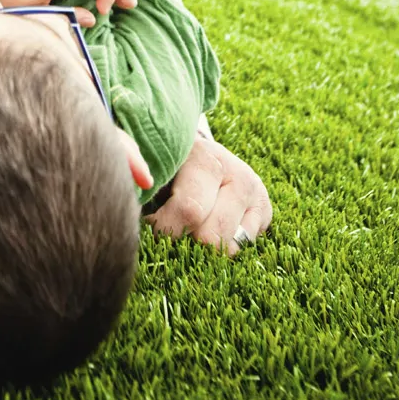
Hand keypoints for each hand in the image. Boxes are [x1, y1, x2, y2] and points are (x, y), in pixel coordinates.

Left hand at [146, 136, 271, 254]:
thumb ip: (136, 171)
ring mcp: (255, 193)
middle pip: (211, 237)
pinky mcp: (265, 211)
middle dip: (186, 242)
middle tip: (171, 231)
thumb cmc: (171, 164)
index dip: (165, 229)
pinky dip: (224, 246)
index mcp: (206, 159)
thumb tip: (133, 204)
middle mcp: (238, 174)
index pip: (189, 211)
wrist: (201, 152)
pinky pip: (243, 247)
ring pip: (230, 247)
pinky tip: (211, 227)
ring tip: (190, 228)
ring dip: (206, 247)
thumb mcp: (155, 163)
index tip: (149, 227)